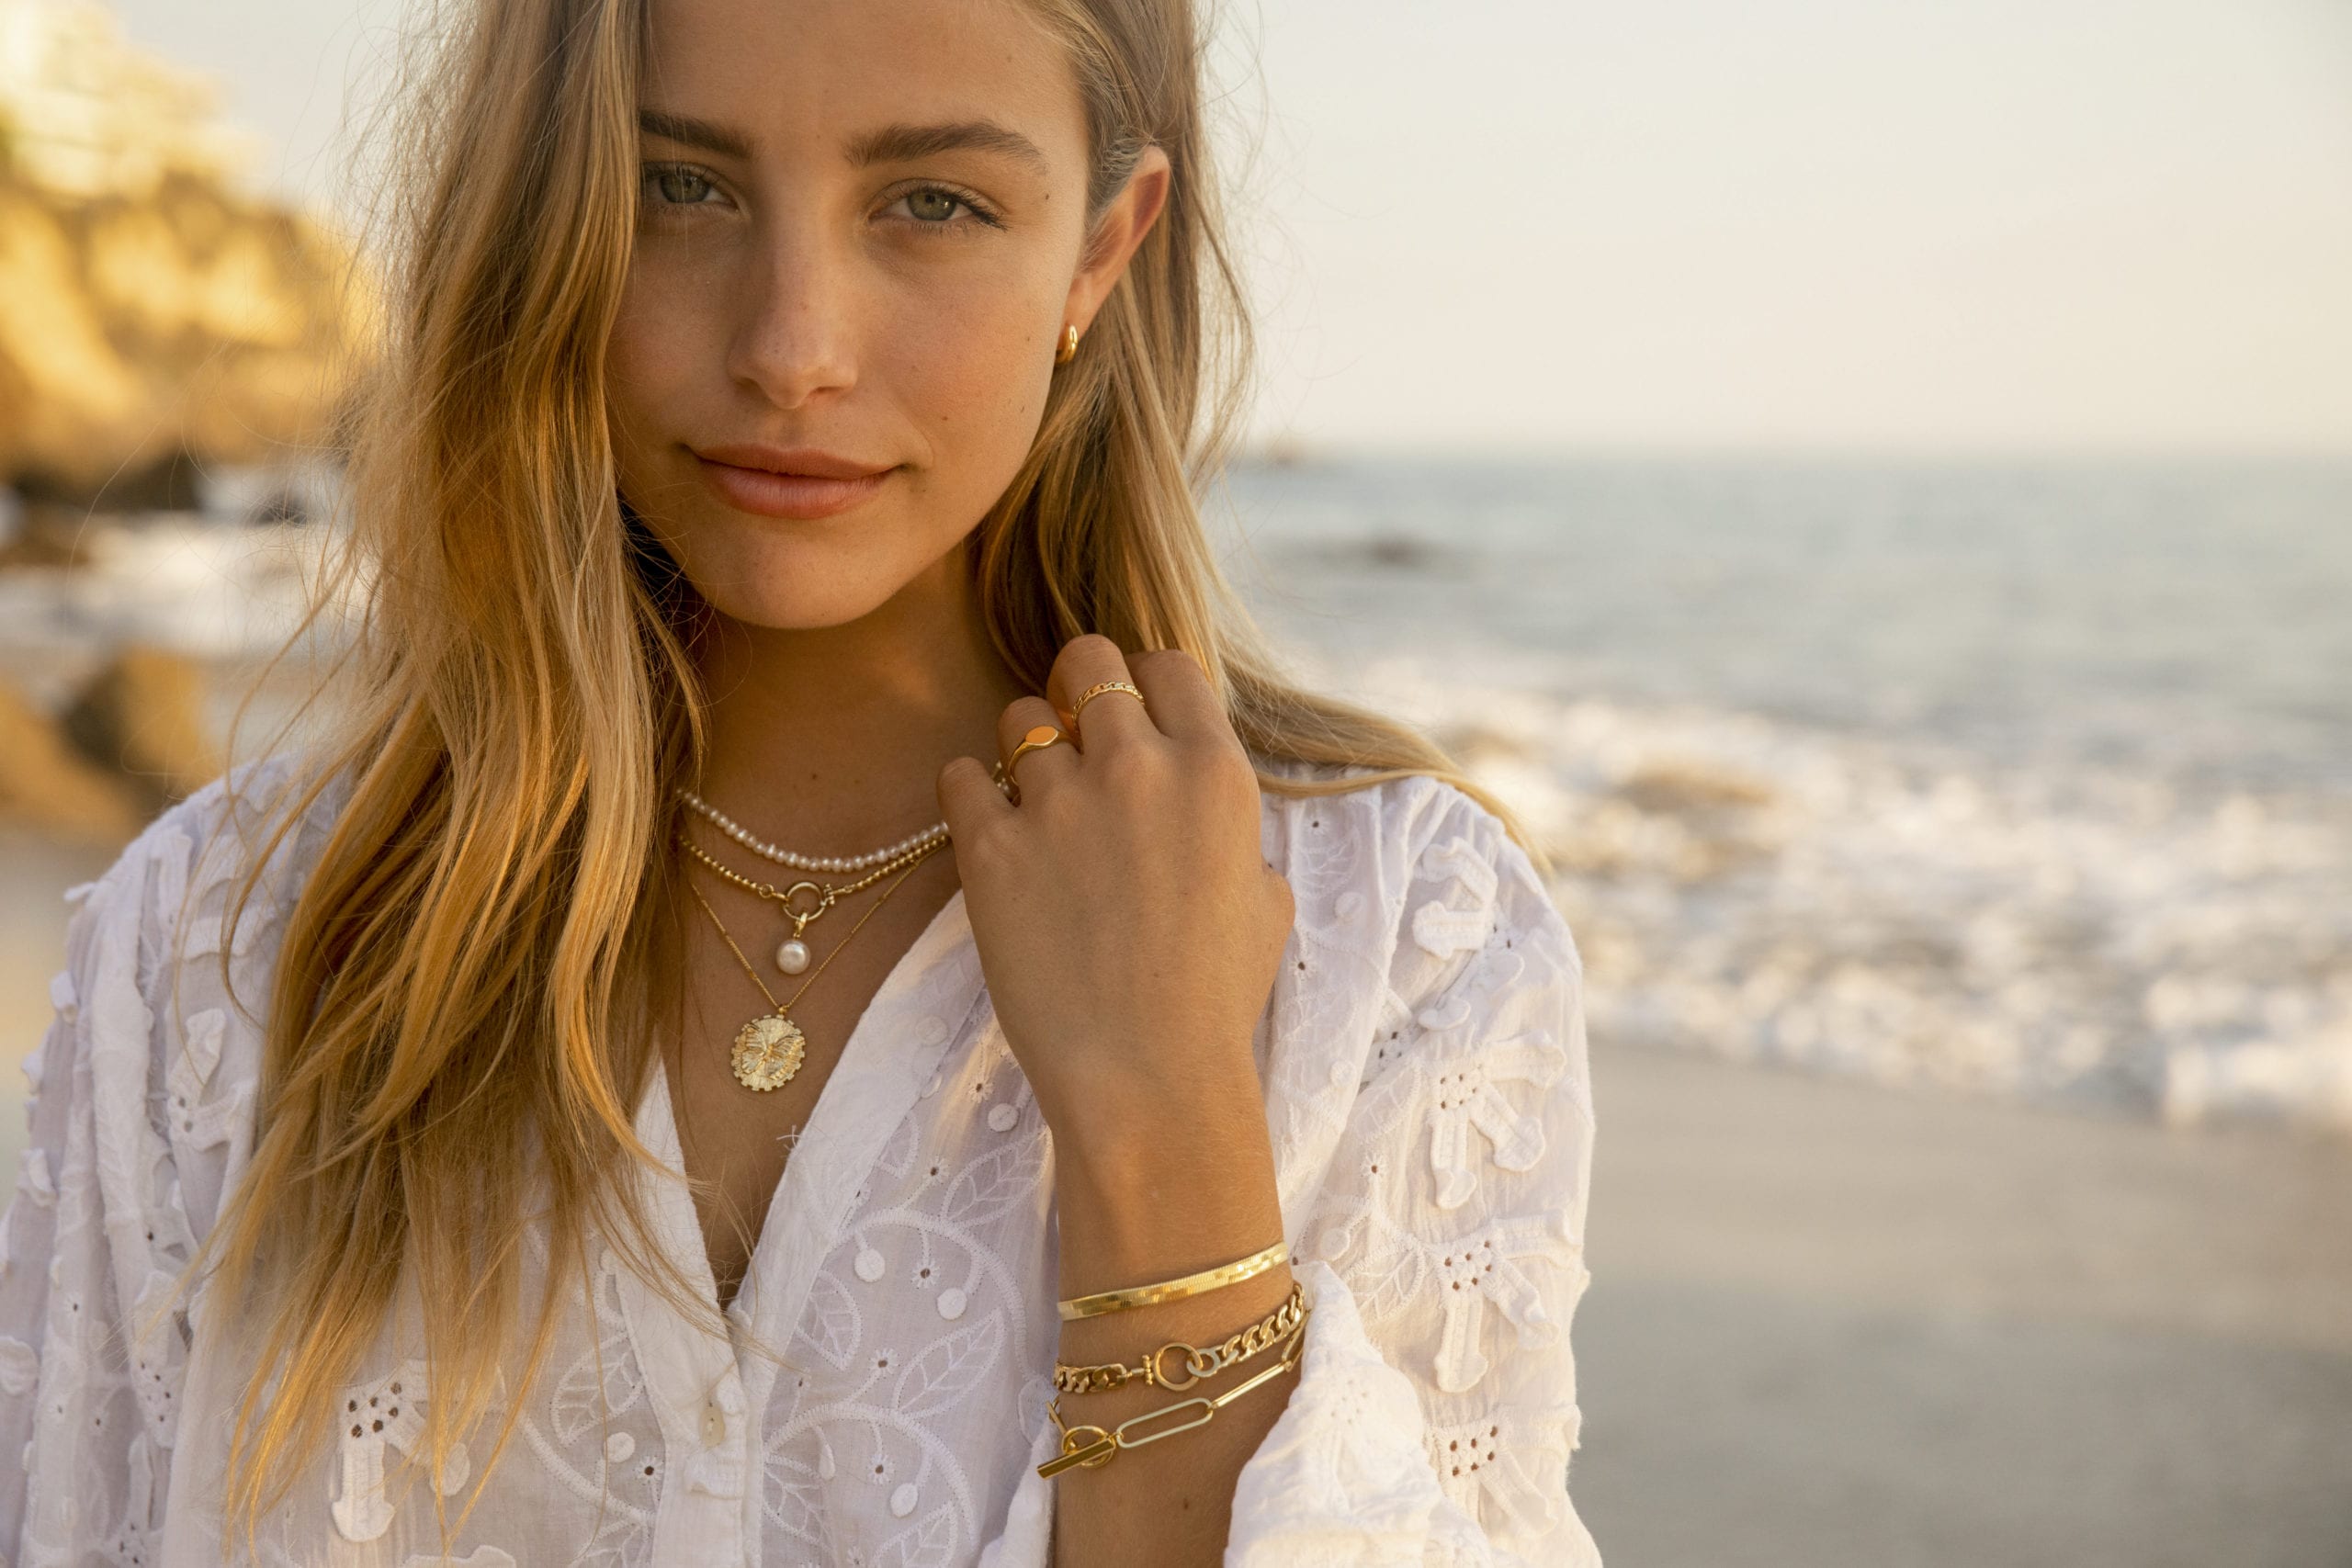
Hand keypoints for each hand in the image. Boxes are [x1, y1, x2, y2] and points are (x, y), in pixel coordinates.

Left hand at [934, 635, 1296, 1172]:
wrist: (1149, 1079)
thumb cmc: (1216, 1001)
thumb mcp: (1265, 901)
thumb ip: (1233, 831)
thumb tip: (1202, 810)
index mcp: (1214, 772)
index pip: (1166, 667)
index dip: (1144, 686)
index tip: (1133, 717)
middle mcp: (1136, 767)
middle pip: (1086, 660)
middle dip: (1077, 686)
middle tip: (1072, 731)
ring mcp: (1058, 803)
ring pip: (1018, 718)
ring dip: (1024, 751)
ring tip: (1035, 807)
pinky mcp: (990, 847)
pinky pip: (959, 776)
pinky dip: (970, 794)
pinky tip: (989, 830)